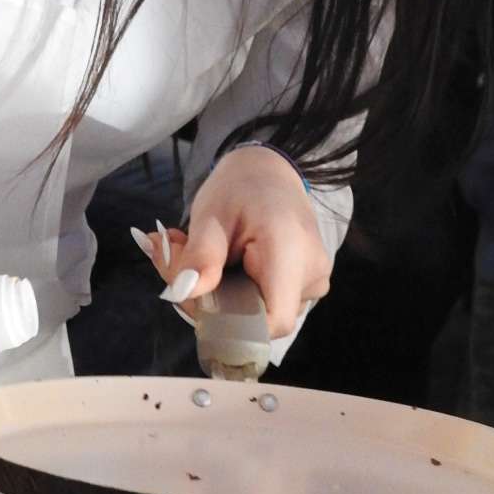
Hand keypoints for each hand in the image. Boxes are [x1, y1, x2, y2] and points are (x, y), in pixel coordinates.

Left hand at [131, 147, 330, 338]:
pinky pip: (266, 303)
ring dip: (220, 294)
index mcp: (291, 251)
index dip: (231, 322)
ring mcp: (312, 282)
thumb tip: (183, 293)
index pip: (272, 321)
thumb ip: (200, 255)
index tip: (197, 292)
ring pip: (259, 313)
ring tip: (200, 254)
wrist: (269, 171)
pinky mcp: (304, 286)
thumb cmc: (240, 187)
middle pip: (259, 318)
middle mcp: (311, 273)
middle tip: (181, 259)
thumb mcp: (211, 214)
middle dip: (212, 300)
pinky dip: (235, 291)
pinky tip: (221, 263)